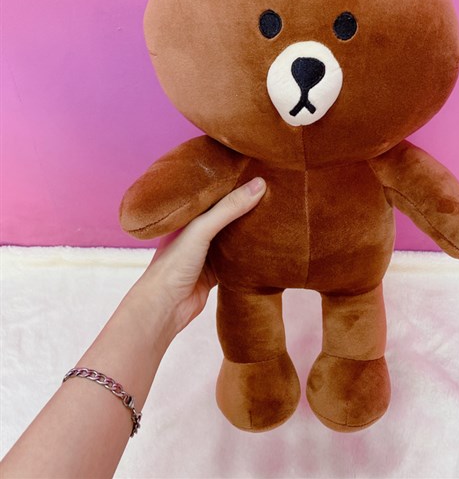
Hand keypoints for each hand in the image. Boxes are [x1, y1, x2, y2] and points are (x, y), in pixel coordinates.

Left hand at [132, 177, 265, 337]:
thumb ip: (229, 208)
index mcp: (187, 214)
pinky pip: (237, 259)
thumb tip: (260, 184)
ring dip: (248, 230)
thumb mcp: (202, 229)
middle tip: (273, 190)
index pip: (215, 192)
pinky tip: (265, 246)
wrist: (164, 308)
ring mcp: (206, 252)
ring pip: (233, 237)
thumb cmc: (173, 264)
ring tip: (274, 212)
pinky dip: (249, 254)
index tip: (257, 170)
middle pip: (226, 214)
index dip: (234, 182)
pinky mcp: (215, 272)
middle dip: (245, 205)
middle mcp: (196, 231)